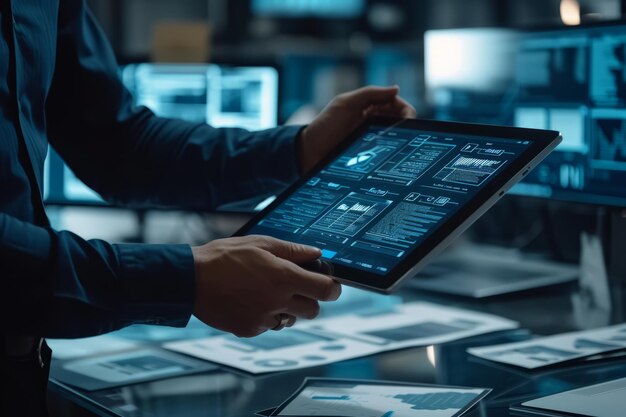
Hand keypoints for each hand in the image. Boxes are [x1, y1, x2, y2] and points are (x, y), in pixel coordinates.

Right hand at [191, 235, 341, 336]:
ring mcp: (263, 319)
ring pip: (290, 319)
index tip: (329, 285)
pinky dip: (264, 315)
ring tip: (266, 291)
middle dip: (310, 299)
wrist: (190, 279)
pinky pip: (268, 325)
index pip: (326, 290)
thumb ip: (293, 251)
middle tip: (295, 287)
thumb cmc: (224, 257)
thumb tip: (316, 254)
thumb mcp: (260, 244)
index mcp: (284, 277)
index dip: (332, 288)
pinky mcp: (249, 329)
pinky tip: (249, 300)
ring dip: (286, 308)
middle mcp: (277, 301)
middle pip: (313, 310)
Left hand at [297, 85, 416, 172]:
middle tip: (407, 132)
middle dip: (406, 124)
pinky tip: (394, 154)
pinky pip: (386, 152)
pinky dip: (394, 151)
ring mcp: (372, 139)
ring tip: (402, 143)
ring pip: (396, 136)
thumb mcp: (345, 104)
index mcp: (369, 107)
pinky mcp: (369, 155)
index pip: (396, 104)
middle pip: (399, 121)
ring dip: (401, 138)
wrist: (309, 153)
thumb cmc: (324, 127)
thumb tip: (396, 89)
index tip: (408, 119)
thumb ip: (369, 94)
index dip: (405, 109)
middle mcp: (373, 122)